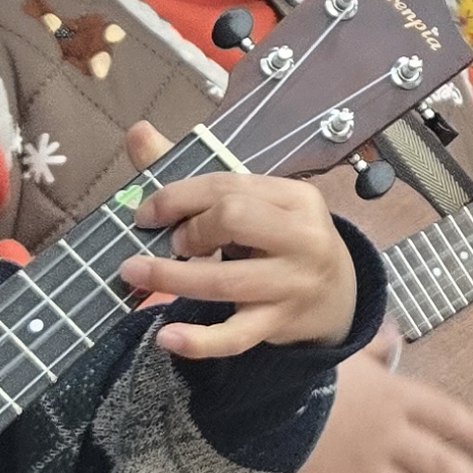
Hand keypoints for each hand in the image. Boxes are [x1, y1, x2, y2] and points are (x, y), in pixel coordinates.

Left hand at [124, 170, 362, 352]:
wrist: (339, 296)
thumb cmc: (283, 241)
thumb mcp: (256, 203)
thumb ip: (195, 178)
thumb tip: (138, 132)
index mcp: (295, 197)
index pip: (229, 186)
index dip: (178, 197)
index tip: (145, 214)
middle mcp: (303, 238)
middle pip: (234, 219)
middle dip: (189, 229)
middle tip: (172, 244)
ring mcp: (294, 284)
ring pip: (226, 281)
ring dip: (171, 276)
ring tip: (134, 273)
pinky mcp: (280, 324)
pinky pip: (237, 336)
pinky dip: (200, 340)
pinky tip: (167, 338)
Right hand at [281, 327, 472, 472]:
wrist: (265, 399)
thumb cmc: (303, 366)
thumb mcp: (342, 347)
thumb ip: (371, 345)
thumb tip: (392, 334)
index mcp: (395, 396)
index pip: (443, 413)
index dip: (470, 429)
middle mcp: (390, 436)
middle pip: (438, 461)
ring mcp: (365, 470)